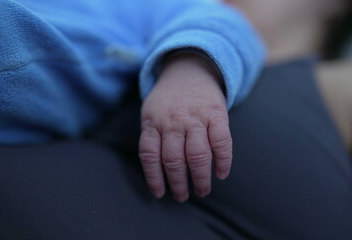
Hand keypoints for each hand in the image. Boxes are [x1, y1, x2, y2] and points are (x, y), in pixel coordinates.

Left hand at [139, 53, 231, 201]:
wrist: (189, 69)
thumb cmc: (168, 99)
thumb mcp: (151, 113)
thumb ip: (153, 137)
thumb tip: (158, 172)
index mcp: (153, 122)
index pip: (150, 155)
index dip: (154, 178)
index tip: (159, 194)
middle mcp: (173, 121)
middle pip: (174, 159)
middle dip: (178, 183)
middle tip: (182, 197)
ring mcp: (196, 117)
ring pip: (197, 154)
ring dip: (200, 177)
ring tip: (202, 190)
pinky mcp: (217, 114)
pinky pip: (221, 141)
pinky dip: (223, 160)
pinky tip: (221, 174)